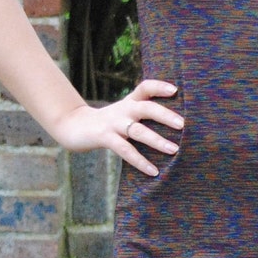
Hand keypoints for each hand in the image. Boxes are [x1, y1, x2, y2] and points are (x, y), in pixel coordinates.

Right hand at [52, 80, 182, 176]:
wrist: (74, 126)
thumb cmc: (107, 123)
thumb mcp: (124, 113)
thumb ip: (142, 114)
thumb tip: (174, 124)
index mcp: (129, 102)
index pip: (145, 88)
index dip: (159, 87)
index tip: (175, 90)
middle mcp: (123, 110)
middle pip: (146, 108)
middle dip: (165, 115)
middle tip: (183, 124)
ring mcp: (114, 124)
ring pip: (138, 131)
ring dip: (157, 140)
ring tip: (174, 150)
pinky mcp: (105, 138)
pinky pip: (126, 150)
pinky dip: (140, 161)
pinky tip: (153, 171)